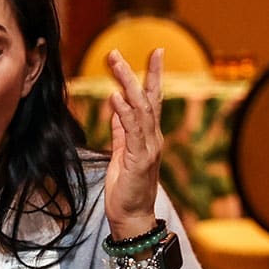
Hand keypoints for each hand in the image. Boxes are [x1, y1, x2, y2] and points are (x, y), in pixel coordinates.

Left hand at [104, 48, 163, 238]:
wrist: (131, 217)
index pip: (152, 100)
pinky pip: (132, 131)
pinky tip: (114, 97)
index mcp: (148, 136)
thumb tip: (117, 109)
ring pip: (141, 108)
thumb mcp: (120, 155)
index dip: (152, 75)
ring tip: (115, 64)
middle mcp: (152, 138)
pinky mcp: (139, 159)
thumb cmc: (125, 190)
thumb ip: (121, 132)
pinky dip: (124, 111)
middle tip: (118, 52)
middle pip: (148, 98)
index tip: (155, 52)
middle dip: (137, 72)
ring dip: (127, 84)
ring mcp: (148, 148)